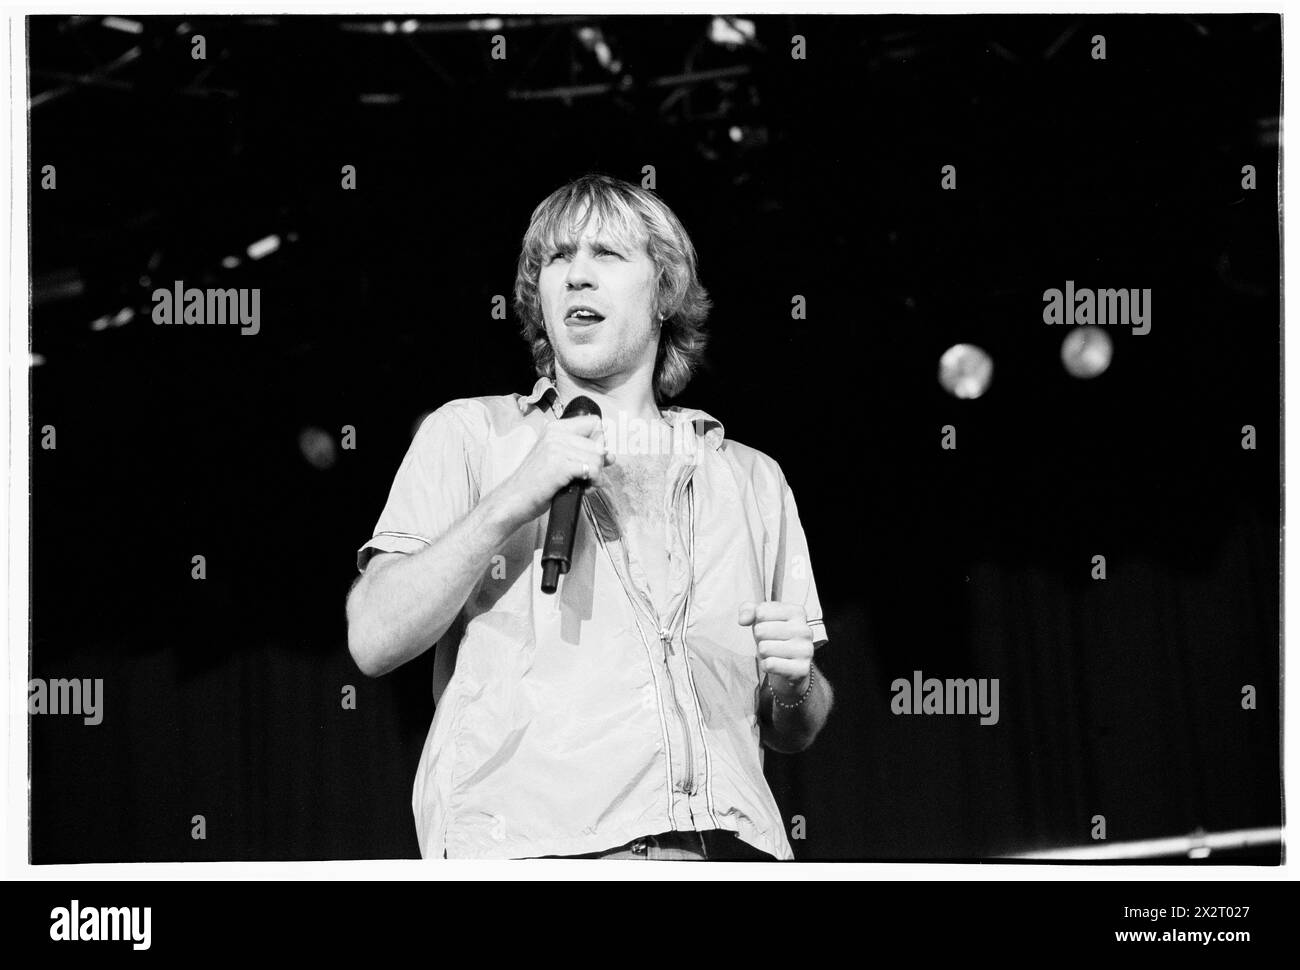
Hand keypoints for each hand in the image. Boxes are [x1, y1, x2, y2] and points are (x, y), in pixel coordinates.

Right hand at [489, 414, 613, 528]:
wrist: (513, 500)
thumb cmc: (534, 483)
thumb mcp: (557, 460)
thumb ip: (582, 453)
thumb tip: (610, 455)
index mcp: (555, 429)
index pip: (594, 423)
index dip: (598, 442)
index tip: (590, 457)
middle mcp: (556, 433)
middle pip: (600, 442)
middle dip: (598, 463)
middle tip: (586, 477)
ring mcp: (557, 447)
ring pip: (598, 457)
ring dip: (596, 476)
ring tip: (582, 484)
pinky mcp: (560, 464)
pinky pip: (592, 470)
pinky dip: (592, 483)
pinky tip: (581, 488)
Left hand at [737, 601, 813, 701]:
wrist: (787, 664)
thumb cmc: (772, 635)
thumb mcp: (759, 617)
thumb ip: (748, 610)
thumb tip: (743, 620)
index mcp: (797, 612)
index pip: (761, 611)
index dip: (757, 621)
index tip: (768, 625)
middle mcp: (805, 630)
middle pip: (761, 630)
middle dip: (759, 638)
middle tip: (770, 641)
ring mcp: (806, 650)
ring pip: (764, 648)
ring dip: (762, 653)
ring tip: (773, 652)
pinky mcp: (802, 669)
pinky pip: (769, 665)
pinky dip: (765, 665)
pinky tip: (775, 664)